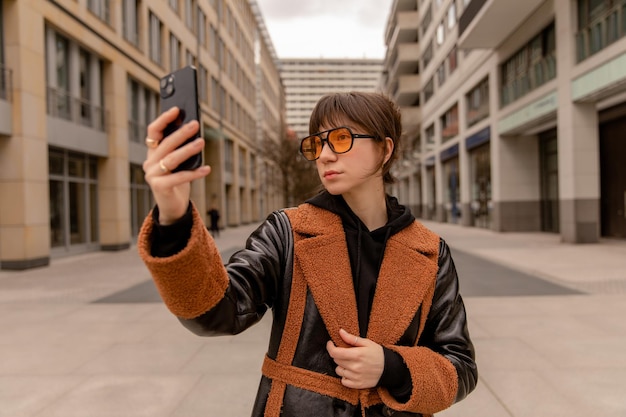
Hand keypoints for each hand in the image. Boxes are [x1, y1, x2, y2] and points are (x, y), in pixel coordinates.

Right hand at [143, 107, 210, 224]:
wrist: (172, 206)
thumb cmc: (177, 180)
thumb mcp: (178, 162)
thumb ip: (180, 148)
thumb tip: (193, 129)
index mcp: (152, 152)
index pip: (153, 131)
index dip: (163, 120)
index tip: (176, 109)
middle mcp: (149, 162)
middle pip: (165, 144)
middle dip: (181, 133)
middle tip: (196, 124)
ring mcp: (152, 176)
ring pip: (172, 159)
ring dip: (188, 150)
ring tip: (201, 142)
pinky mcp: (159, 188)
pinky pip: (179, 178)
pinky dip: (194, 173)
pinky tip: (206, 169)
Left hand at [326, 328, 383, 388]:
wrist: (390, 369)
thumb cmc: (378, 354)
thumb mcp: (367, 343)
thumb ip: (352, 338)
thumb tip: (340, 332)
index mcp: (357, 355)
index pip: (335, 353)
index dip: (330, 347)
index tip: (331, 343)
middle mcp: (355, 367)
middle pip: (336, 360)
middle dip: (338, 354)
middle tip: (345, 352)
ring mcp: (356, 377)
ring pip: (338, 371)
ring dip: (341, 366)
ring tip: (350, 362)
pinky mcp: (357, 385)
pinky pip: (343, 381)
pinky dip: (345, 376)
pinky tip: (351, 371)